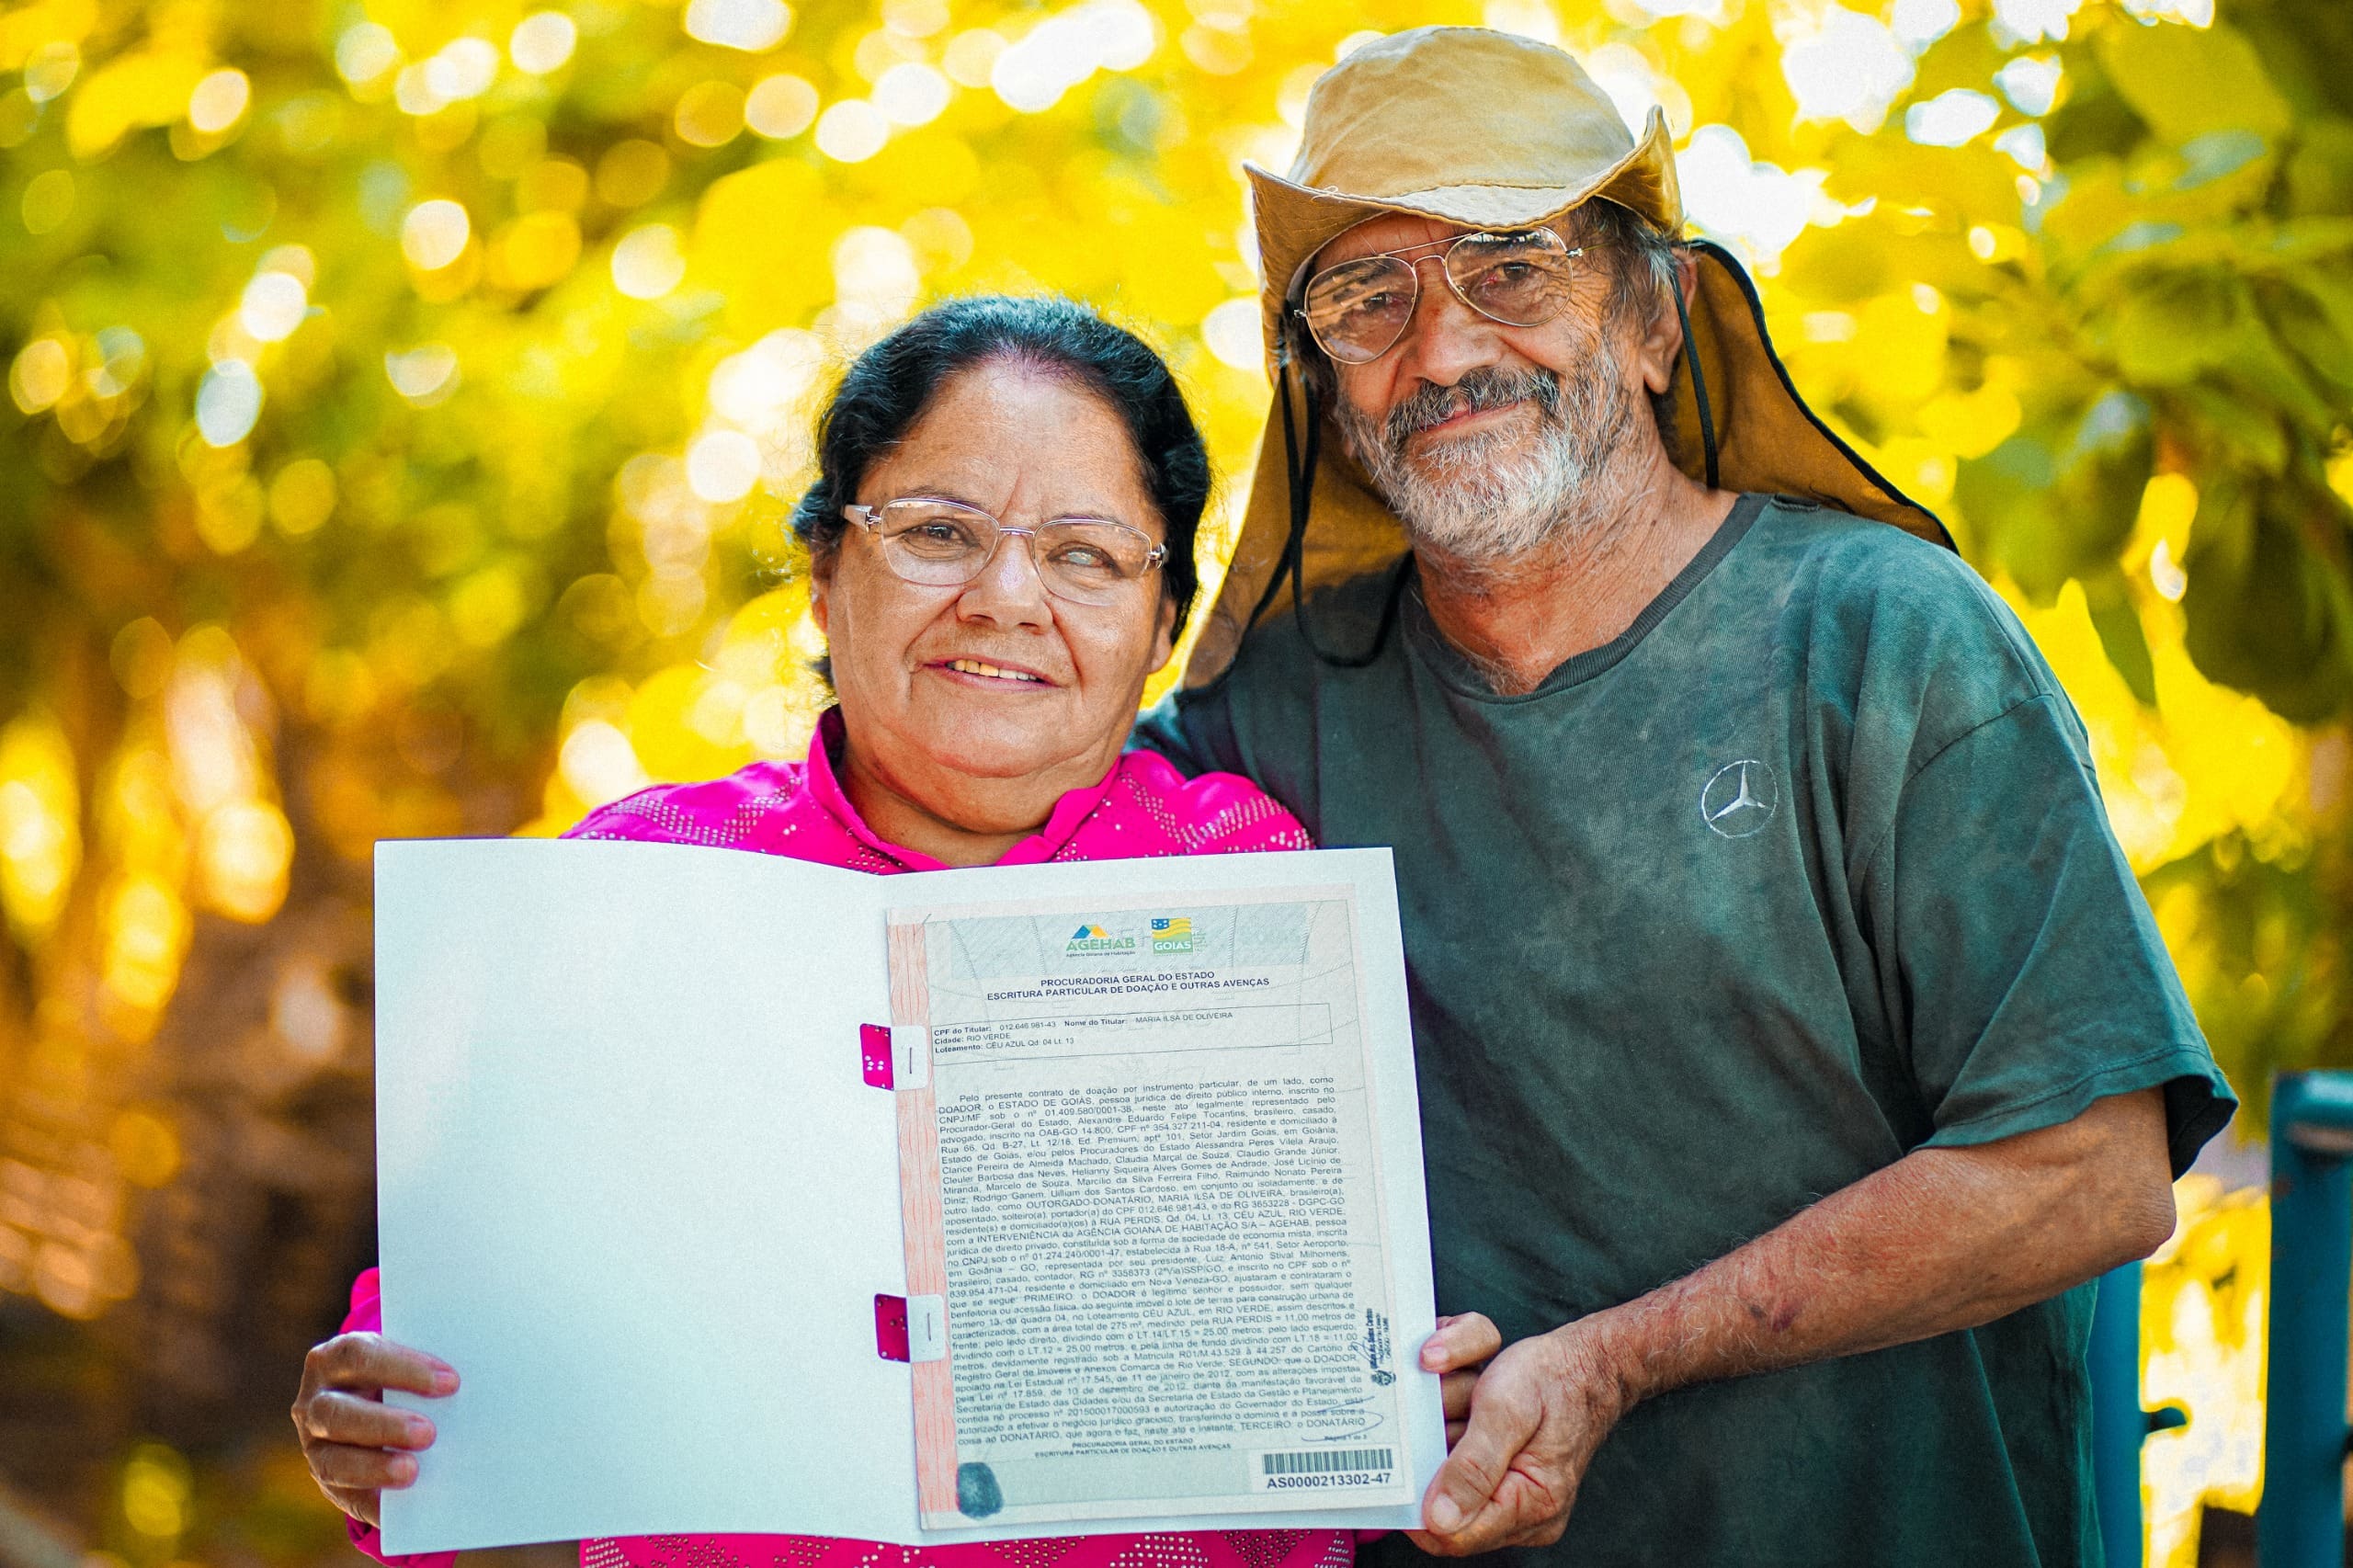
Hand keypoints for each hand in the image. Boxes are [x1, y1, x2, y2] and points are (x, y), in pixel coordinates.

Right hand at [292, 1332, 457, 1526]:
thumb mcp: (403, 1364)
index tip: (450, 1382)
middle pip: (338, 1412)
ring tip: (411, 1471)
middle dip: (385, 1424)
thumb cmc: (399, 1375)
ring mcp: (314, 1443)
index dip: (404, 1368)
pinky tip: (400, 1502)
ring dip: (374, 1466)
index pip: (359, 1356)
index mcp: (333, 1358)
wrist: (373, 1404)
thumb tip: (461, 1388)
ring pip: (332, 1459)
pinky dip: (373, 1500)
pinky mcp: (326, 1479)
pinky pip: (344, 1495)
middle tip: (428, 1434)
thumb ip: (423, 1371)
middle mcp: (315, 1400)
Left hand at [1408, 1318, 1632, 1555]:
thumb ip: (1474, 1466)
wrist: (1587, 1363)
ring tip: (1469, 1395)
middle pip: (1444, 1507)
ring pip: (1447, 1479)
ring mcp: (1514, 1499)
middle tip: (1449, 1407)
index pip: (1451, 1535)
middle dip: (1435, 1452)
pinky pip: (1459, 1467)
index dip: (1417, 1499)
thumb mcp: (1507, 1410)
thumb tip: (1439, 1519)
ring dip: (1445, 1431)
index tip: (1402, 1452)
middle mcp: (1524, 1513)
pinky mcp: (1505, 1482)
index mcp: (1531, 1504)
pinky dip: (1455, 1430)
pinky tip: (1472, 1401)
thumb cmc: (1553, 1379)